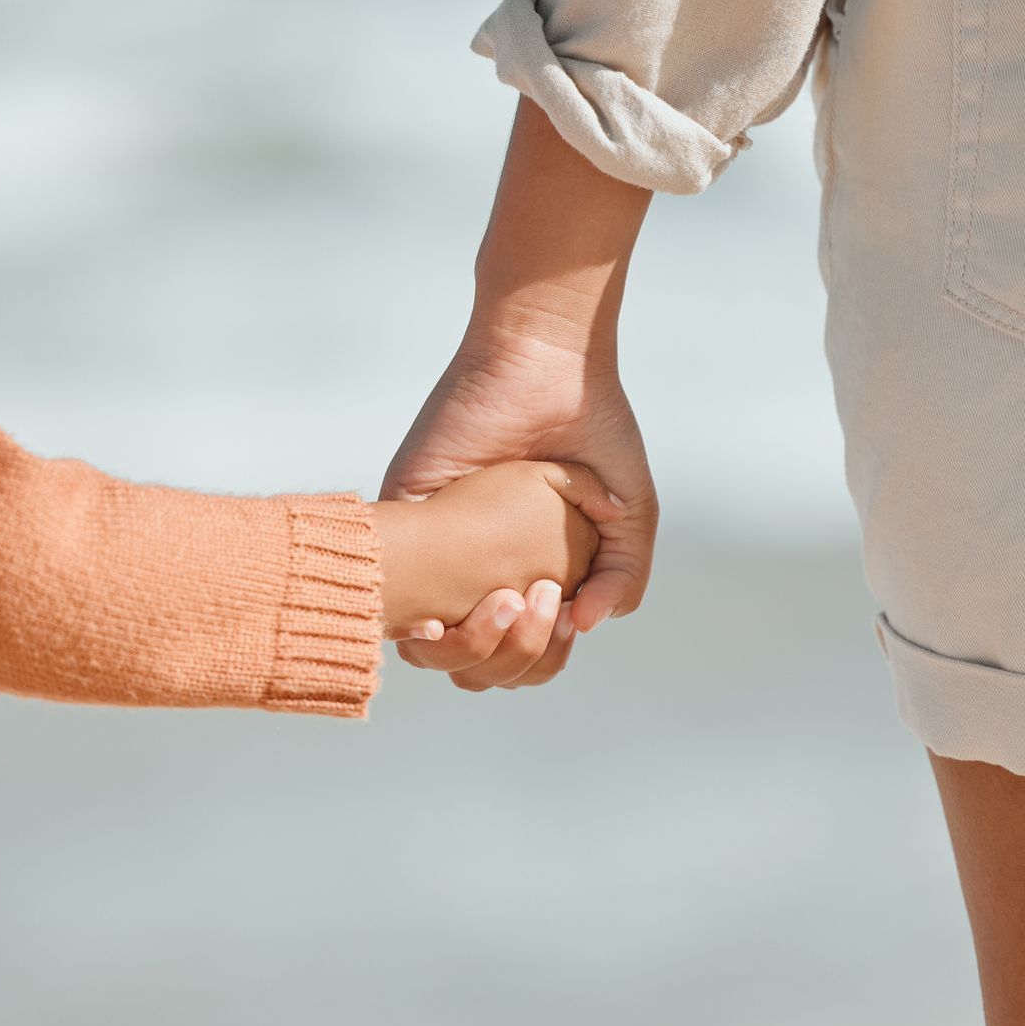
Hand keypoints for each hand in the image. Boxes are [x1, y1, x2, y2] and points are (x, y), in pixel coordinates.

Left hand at [382, 324, 657, 685]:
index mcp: (524, 570)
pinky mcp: (403, 511)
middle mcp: (477, 566)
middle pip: (479, 663)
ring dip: (479, 644)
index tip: (564, 618)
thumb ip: (622, 574)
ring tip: (518, 595)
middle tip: (543, 601)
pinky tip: (460, 604)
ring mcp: (438, 544)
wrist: (549, 362)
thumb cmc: (592, 426)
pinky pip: (397, 591)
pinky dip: (429, 619)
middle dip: (516, 656)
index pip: (522, 652)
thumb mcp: (627, 512)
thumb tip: (586, 626)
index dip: (543, 655)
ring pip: (434, 648)